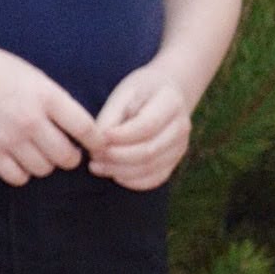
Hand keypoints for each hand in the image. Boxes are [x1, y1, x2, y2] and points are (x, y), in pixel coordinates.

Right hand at [0, 41, 96, 186]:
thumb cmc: (1, 72)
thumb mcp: (37, 78)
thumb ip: (59, 103)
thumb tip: (83, 133)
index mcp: (46, 96)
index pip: (85, 128)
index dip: (97, 142)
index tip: (98, 146)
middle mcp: (30, 119)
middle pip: (66, 157)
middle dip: (71, 157)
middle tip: (66, 150)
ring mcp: (9, 137)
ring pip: (43, 170)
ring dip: (46, 164)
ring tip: (39, 151)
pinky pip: (17, 178)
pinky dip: (23, 173)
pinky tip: (21, 159)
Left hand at [89, 62, 194, 189]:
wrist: (163, 94)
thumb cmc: (138, 92)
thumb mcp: (122, 94)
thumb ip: (109, 118)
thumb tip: (99, 146)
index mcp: (171, 102)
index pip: (147, 126)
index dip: (121, 136)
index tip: (99, 137)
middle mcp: (181, 126)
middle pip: (149, 150)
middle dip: (116, 157)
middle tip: (93, 157)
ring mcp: (180, 147)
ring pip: (150, 168)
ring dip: (120, 171)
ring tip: (96, 166)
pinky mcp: (174, 162)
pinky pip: (154, 179)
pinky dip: (132, 181)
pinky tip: (113, 174)